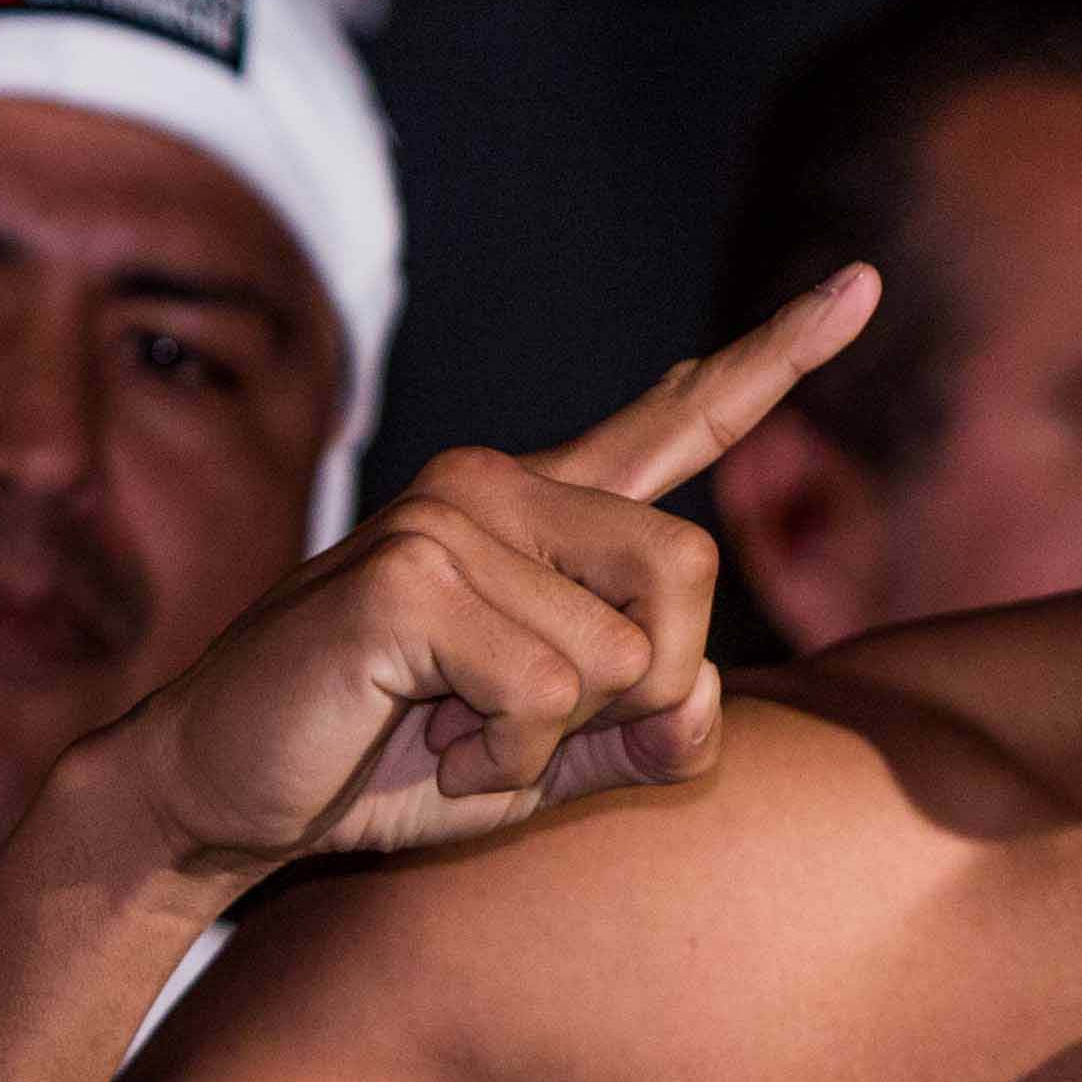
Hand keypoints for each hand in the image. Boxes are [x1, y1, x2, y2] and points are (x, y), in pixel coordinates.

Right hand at [108, 265, 879, 873]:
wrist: (217, 795)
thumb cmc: (381, 767)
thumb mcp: (549, 758)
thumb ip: (650, 728)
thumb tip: (699, 694)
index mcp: (540, 513)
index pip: (676, 425)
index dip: (776, 358)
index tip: (864, 285)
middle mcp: (497, 486)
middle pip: (692, 572)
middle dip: (645, 687)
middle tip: (524, 728)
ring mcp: (447, 516)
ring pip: (621, 654)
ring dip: (548, 739)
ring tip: (444, 723)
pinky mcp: (407, 576)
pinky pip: (549, 693)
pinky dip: (501, 757)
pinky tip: (418, 731)